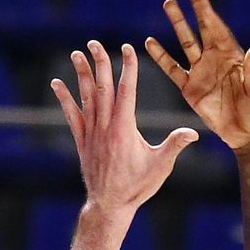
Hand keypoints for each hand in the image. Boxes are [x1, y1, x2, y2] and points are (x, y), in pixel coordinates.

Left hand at [51, 40, 197, 249]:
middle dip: (99, 63)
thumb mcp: (160, 167)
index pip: (126, 91)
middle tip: (95, 43)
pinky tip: (57, 84)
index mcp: (124, 129)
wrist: (110, 206)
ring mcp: (91, 133)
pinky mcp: (82, 141)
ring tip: (77, 54)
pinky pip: (72, 116)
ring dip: (81, 75)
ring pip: (86, 98)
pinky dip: (64, 99)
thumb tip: (193, 133)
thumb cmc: (137, 187)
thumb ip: (174, 146)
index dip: (127, 68)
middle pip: (102, 88)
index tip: (127, 48)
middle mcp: (105, 127)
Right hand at [146, 0, 249, 155]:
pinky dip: (161, 57)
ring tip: (168, 3)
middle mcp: (214, 58)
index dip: (204, 5)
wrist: (248, 135)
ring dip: (177, 23)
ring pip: (186, 41)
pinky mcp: (190, 89)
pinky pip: (173, 69)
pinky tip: (150, 43)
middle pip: (200, 26)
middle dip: (193, 5)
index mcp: (231, 54)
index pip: (216, 24)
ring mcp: (201, 71)